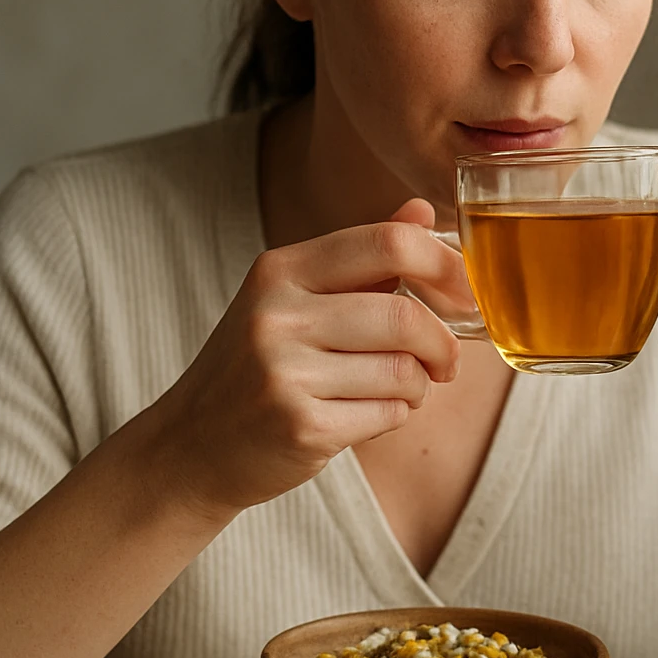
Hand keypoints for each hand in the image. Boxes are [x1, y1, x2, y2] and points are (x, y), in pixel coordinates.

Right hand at [143, 198, 466, 515]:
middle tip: (445, 362)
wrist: (192, 447)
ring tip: (398, 390)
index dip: (444, 265)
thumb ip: (362, 257)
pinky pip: (387, 414)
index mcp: (280, 270)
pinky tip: (368, 415)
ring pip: (403, 370)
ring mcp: (284, 372)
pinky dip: (396, 416)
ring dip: (418, 386)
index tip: (464, 293)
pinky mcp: (299, 426)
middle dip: (441, 343)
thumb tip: (422, 210)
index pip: (387, 243)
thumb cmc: (256, 367)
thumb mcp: (294, 298)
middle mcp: (277, 314)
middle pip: (404, 314)